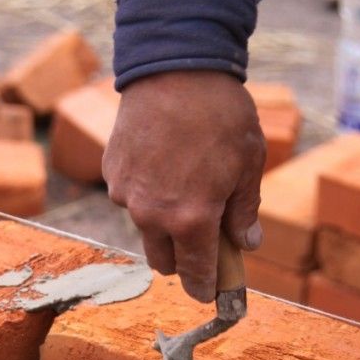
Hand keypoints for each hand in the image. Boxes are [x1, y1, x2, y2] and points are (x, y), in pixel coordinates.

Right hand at [103, 71, 265, 301]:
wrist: (174, 67)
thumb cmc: (220, 116)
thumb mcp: (248, 165)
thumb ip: (244, 212)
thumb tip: (246, 245)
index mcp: (191, 220)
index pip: (195, 275)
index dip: (205, 288)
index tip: (211, 292)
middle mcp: (153, 215)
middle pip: (163, 261)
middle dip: (183, 258)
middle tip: (204, 236)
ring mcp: (126, 195)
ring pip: (146, 227)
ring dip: (163, 221)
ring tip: (184, 181)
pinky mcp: (112, 173)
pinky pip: (130, 197)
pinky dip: (146, 191)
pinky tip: (163, 161)